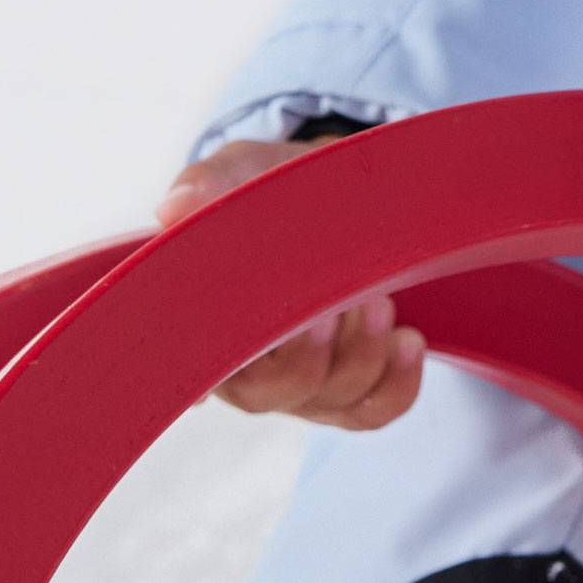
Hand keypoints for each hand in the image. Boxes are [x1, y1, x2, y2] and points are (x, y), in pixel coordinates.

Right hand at [154, 135, 429, 430]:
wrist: (341, 193)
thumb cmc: (276, 188)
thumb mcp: (240, 172)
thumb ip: (208, 184)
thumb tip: (174, 208)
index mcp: (204, 321)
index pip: (195, 362)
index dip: (221, 360)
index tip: (255, 325)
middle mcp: (247, 365)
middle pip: (265, 396)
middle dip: (306, 359)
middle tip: (335, 307)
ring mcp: (301, 384)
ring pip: (326, 401)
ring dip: (359, 359)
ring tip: (382, 304)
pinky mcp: (350, 390)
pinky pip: (372, 411)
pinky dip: (396, 385)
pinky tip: (409, 341)